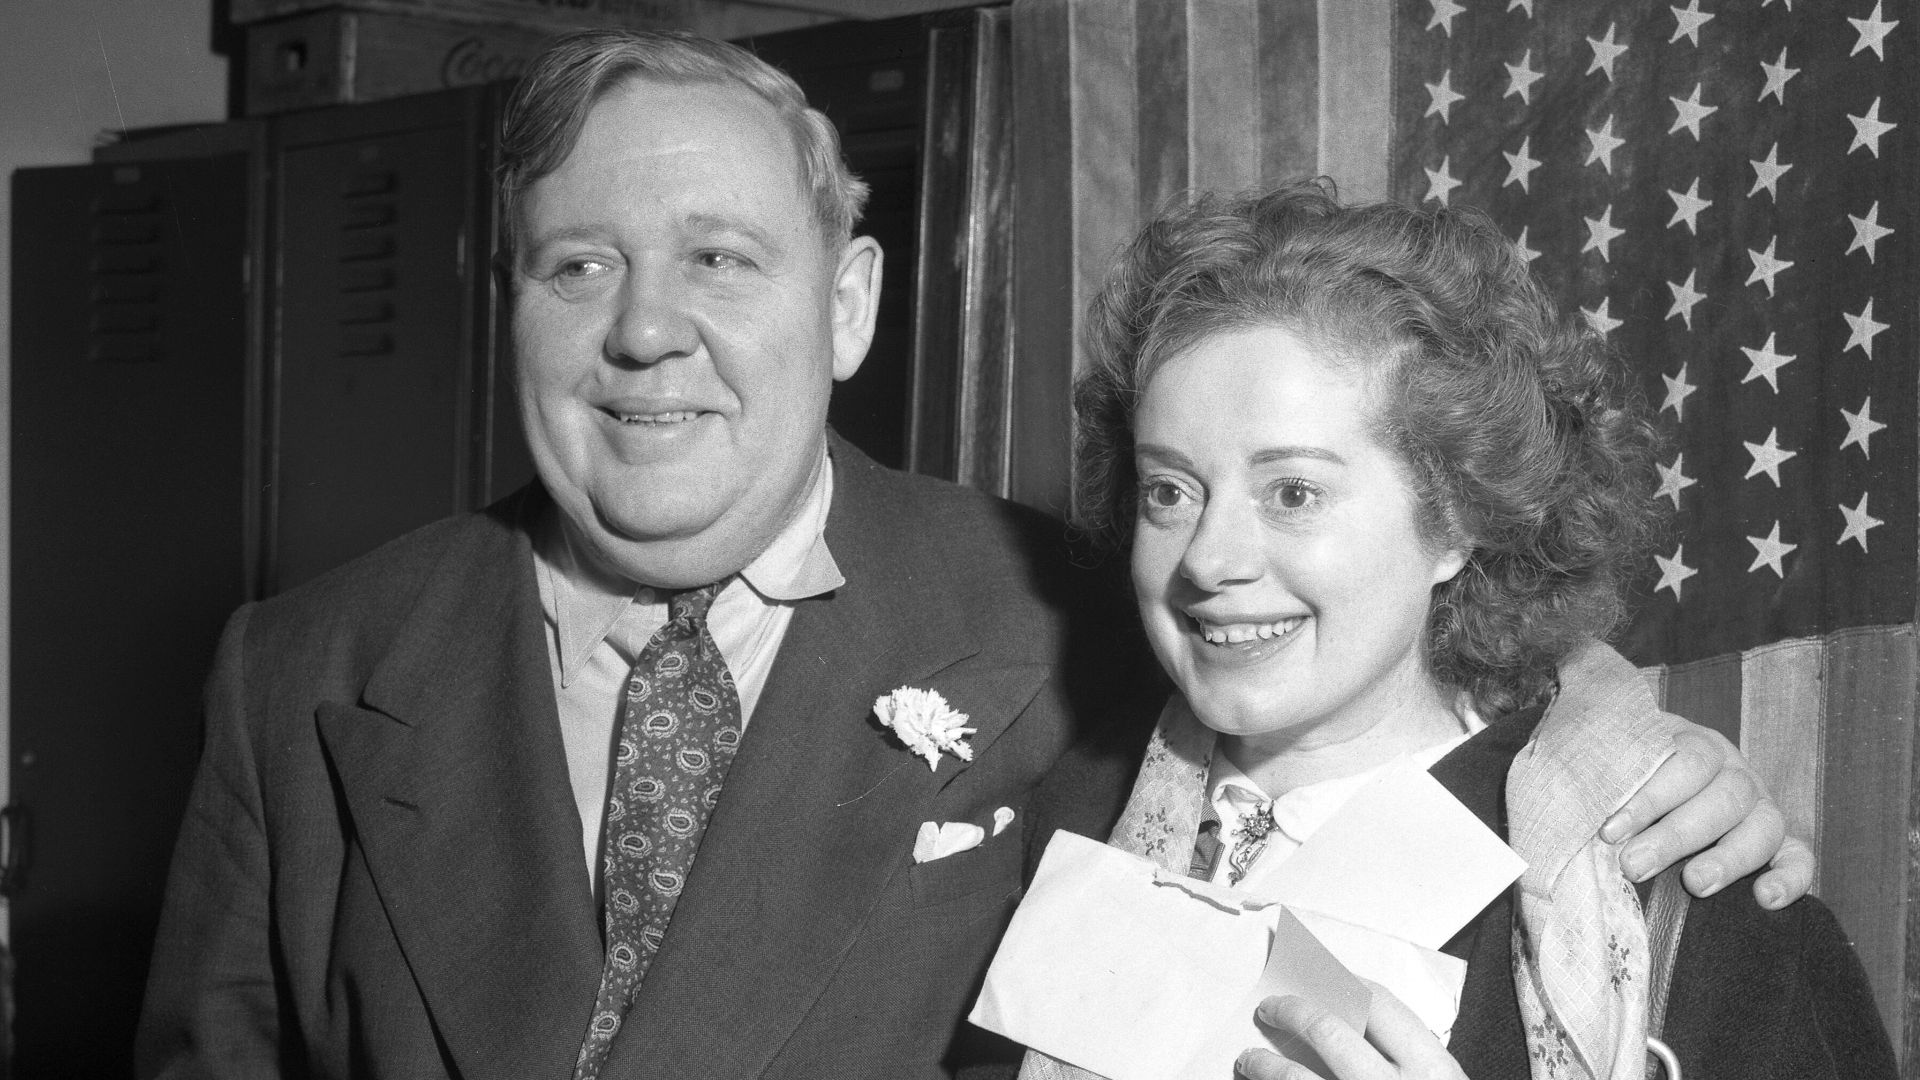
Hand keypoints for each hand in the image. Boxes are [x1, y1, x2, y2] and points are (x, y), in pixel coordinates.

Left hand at [1235, 985, 1465, 1079]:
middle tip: (1270, 1008)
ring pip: (1296, 1079)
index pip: (1380, 1004)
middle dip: (1291, 1012)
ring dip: (1264, 1065)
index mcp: (1432, 1071)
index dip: (1343, 983)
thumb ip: (1404, 1061)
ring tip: (1249, 1060)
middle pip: (1328, 1031)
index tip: (1320, 976)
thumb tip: (1350, 1021)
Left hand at [1599, 724, 1813, 908]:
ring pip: (1762, 826)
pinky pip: (1800, 858)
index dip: (1649, 797)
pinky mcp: (1782, 842)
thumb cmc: (1625, 774)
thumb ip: (1601, 768)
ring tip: (1694, 885)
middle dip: (1676, 834)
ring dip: (1728, 857)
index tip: (1609, 831)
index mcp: (1696, 742)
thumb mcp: (1613, 758)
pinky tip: (1765, 899)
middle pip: (1722, 797)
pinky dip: (1790, 878)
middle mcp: (1734, 772)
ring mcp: (1762, 807)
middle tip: (1634, 865)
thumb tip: (1575, 795)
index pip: (1685, 761)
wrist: (1660, 781)